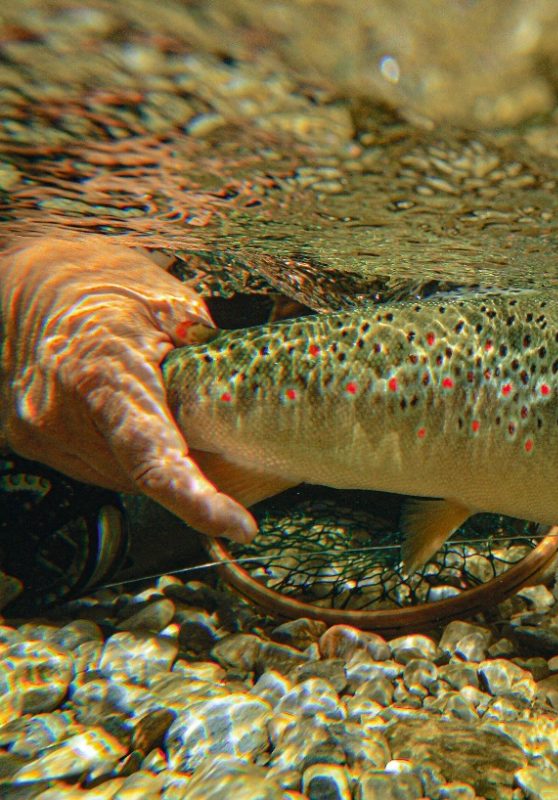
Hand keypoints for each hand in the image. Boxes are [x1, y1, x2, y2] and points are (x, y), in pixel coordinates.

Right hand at [0, 237, 255, 541]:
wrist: (33, 278)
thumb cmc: (109, 283)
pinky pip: (99, 467)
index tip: (239, 526)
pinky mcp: (30, 442)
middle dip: (193, 472)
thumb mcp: (174, 306)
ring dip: (159, 464)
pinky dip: (130, 457)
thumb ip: (209, 363)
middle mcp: (58, 411)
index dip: (197, 500)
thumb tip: (258, 417)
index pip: (152, 457)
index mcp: (100, 373)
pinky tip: (143, 419)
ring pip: (123, 478)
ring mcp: (39, 431)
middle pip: (143, 475)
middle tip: (231, 443)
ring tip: (174, 414)